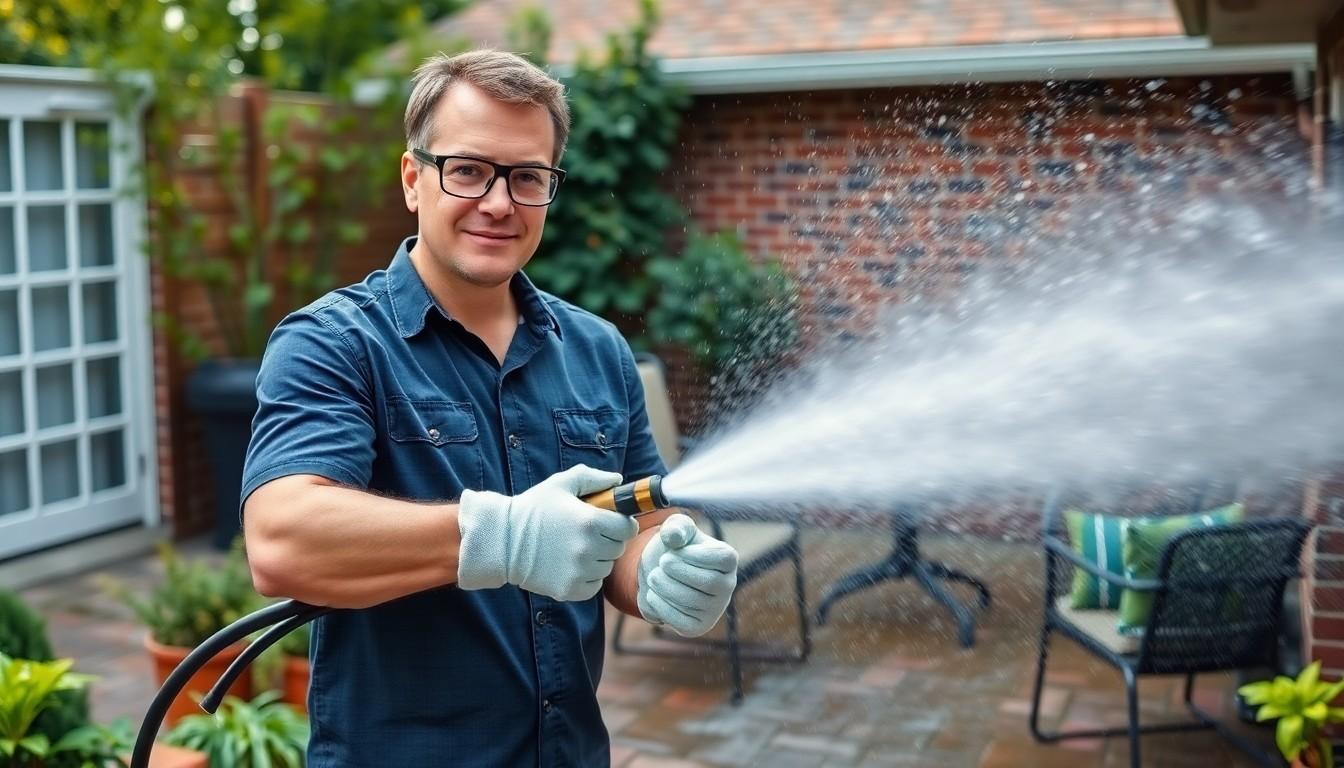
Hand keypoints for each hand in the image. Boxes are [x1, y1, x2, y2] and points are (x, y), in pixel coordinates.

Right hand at [457, 465, 638, 600]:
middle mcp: (588, 549)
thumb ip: (593, 478)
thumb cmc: (532, 509)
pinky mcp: (568, 590)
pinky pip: (594, 585)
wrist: (501, 541)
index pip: (628, 528)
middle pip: (618, 548)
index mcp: (590, 522)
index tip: (609, 521)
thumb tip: (618, 480)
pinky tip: (569, 564)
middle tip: (586, 533)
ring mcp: (578, 572)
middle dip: (608, 539)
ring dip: (597, 558)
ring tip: (574, 548)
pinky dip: (587, 577)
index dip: (621, 523)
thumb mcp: (561, 484)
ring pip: (606, 567)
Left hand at [637, 514, 738, 636]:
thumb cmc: (676, 548)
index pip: (722, 559)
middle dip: (679, 572)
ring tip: (653, 577)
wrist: (664, 574)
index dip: (695, 555)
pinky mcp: (698, 626)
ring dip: (666, 588)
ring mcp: (714, 609)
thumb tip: (673, 536)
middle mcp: (727, 586)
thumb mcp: (676, 529)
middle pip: (709, 582)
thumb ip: (676, 526)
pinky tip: (653, 594)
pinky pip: (681, 620)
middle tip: (660, 564)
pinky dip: (662, 606)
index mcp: (728, 559)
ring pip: (693, 602)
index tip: (674, 550)